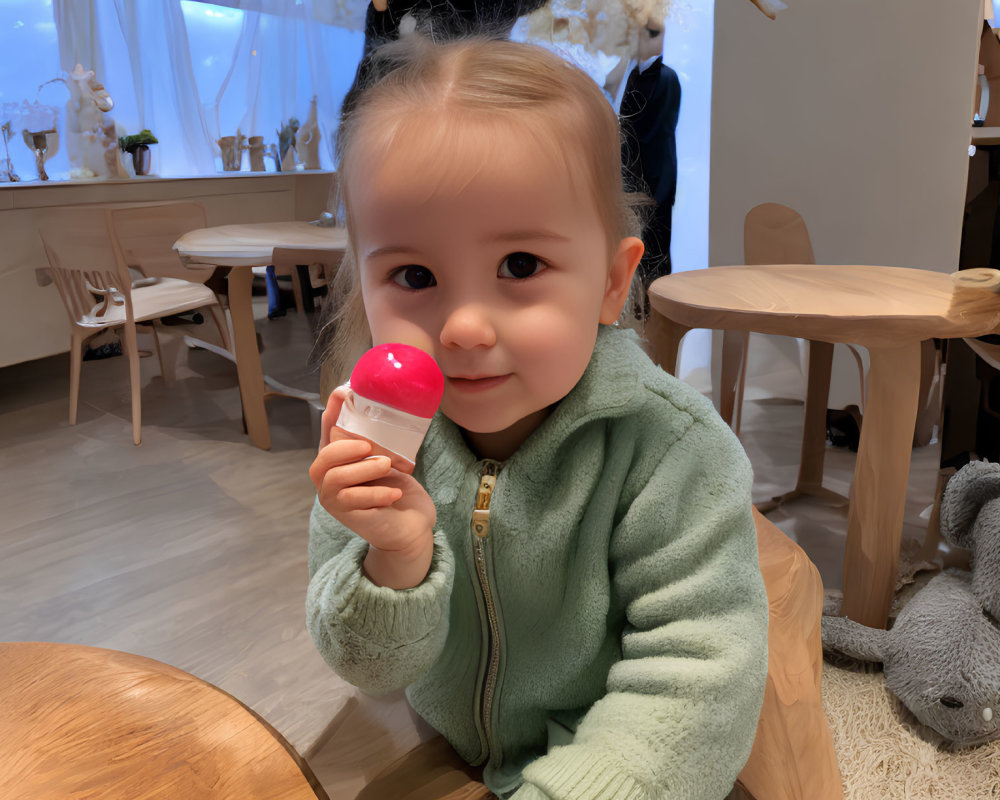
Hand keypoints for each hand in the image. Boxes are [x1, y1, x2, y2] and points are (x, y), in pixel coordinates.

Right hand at [310, 387, 436, 587]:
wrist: (411, 526)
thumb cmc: (398, 489)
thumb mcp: (391, 460)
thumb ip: (382, 441)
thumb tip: (393, 404)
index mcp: (339, 462)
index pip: (327, 433)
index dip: (331, 411)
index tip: (344, 391)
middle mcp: (330, 481)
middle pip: (321, 461)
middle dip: (343, 450)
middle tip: (369, 446)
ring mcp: (336, 501)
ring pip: (335, 480)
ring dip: (362, 470)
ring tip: (386, 465)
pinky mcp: (349, 517)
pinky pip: (355, 501)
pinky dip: (376, 494)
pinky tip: (395, 493)